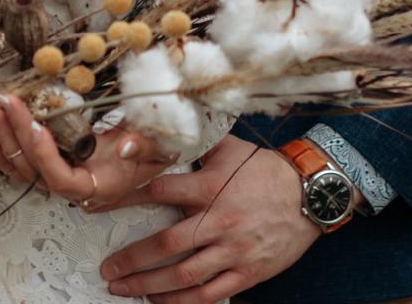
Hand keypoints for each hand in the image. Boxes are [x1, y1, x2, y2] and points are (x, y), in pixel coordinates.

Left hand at [0, 91, 173, 209]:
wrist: (156, 147)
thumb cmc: (157, 147)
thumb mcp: (163, 145)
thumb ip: (148, 147)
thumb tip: (127, 146)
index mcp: (102, 187)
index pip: (64, 182)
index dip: (47, 158)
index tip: (38, 126)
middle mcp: (78, 188)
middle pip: (38, 172)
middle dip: (19, 137)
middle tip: (8, 104)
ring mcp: (66, 177)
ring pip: (27, 169)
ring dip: (9, 141)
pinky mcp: (59, 165)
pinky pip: (27, 166)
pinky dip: (8, 153)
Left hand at [98, 134, 318, 302]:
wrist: (311, 194)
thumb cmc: (266, 171)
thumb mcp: (232, 149)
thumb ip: (198, 143)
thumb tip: (167, 126)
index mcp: (210, 186)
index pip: (159, 191)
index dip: (126, 199)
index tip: (100, 207)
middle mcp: (219, 220)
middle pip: (165, 245)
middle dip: (130, 259)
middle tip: (107, 268)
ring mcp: (233, 250)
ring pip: (183, 275)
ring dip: (148, 285)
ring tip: (123, 288)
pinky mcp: (247, 272)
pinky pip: (209, 294)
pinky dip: (181, 302)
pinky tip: (159, 301)